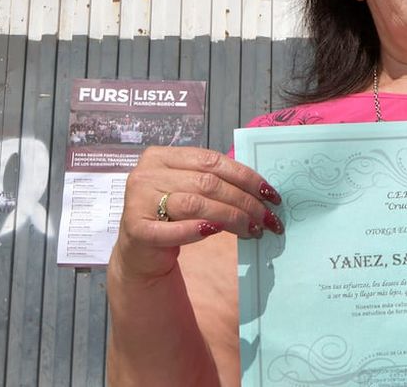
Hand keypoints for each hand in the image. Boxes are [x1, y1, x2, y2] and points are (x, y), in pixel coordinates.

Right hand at [112, 146, 282, 280]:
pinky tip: (216, 232)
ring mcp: (137, 199)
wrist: (141, 250)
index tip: (270, 194)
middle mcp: (147, 173)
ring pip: (195, 204)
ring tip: (253, 230)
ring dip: (231, 218)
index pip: (212, 160)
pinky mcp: (135, 228)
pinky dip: (197, 230)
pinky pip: (173, 229)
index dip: (245, 176)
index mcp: (162, 156)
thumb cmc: (172, 216)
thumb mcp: (191, 190)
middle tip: (267, 219)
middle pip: (207, 183)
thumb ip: (215, 181)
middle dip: (244, 202)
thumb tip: (262, 191)